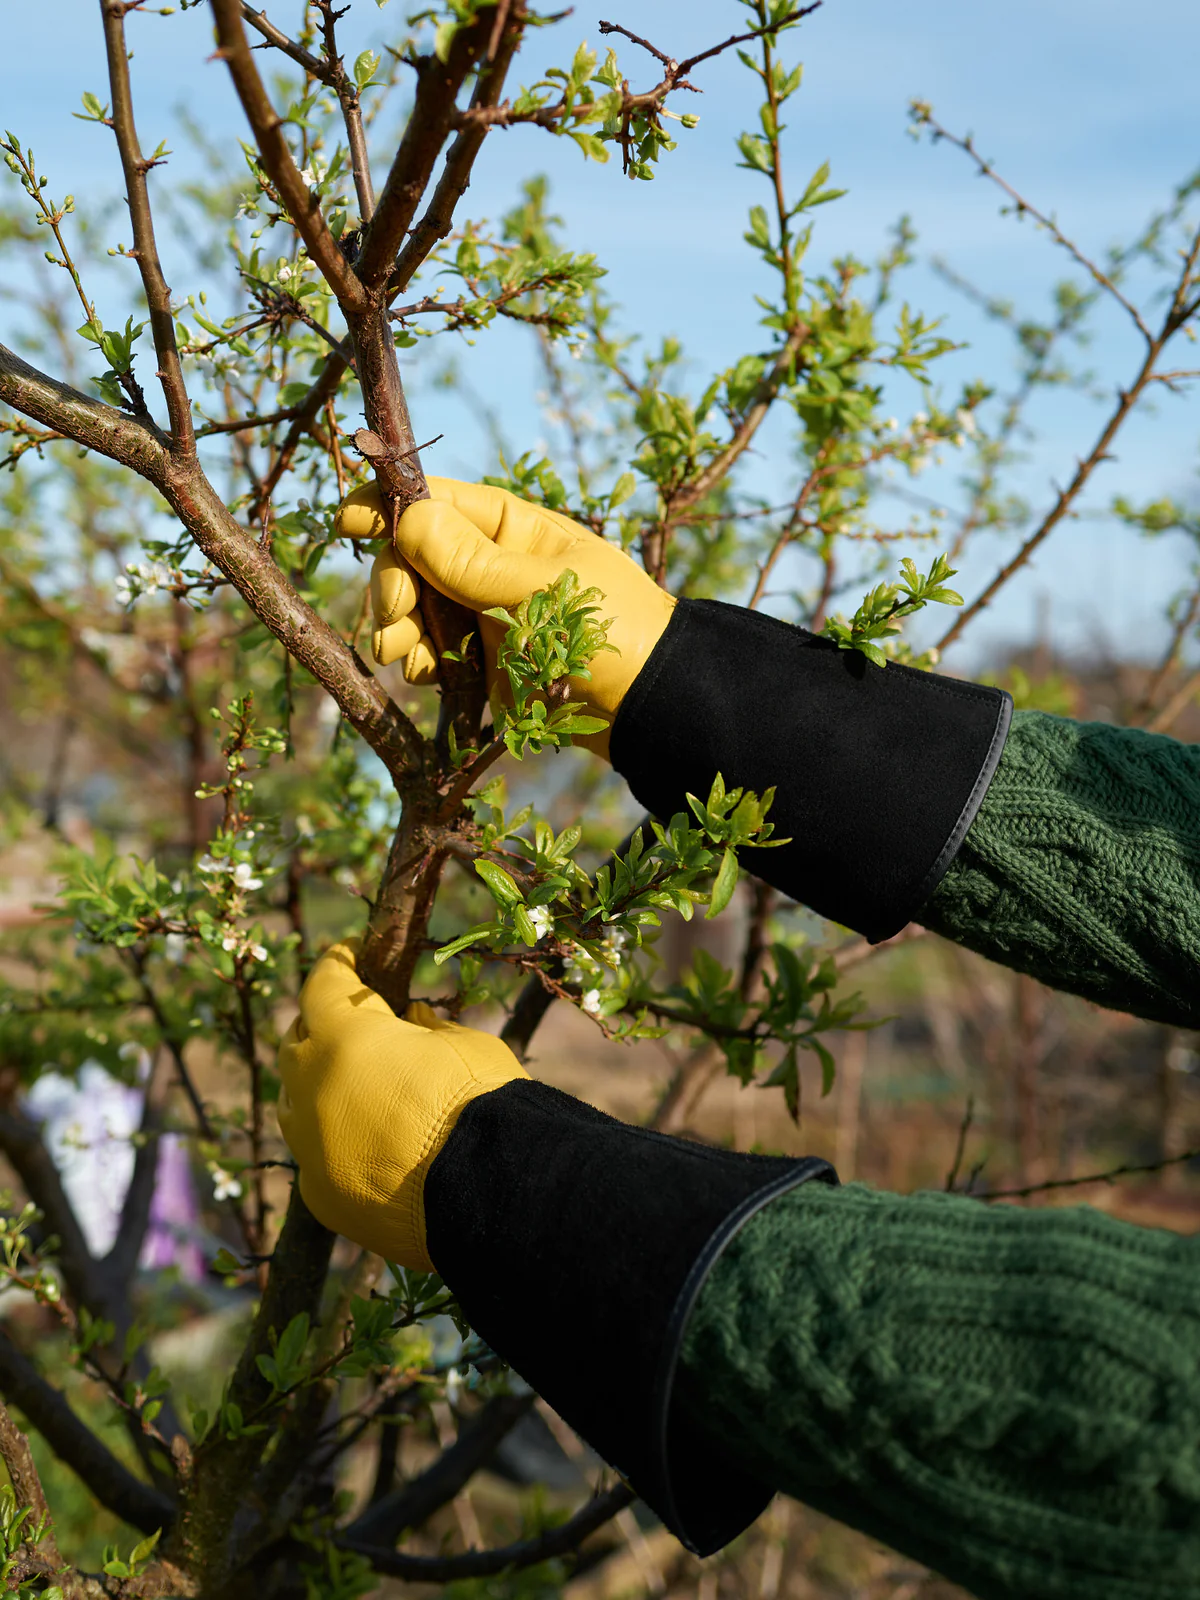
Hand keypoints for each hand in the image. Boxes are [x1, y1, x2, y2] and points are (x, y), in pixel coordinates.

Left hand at [277, 940, 527, 1268]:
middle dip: (319, 1024)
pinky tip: (364, 1144)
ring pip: (293, 1102)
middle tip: (350, 1019)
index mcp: (343, 1037)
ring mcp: (309, 1146)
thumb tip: (412, 1022)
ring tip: (351, 1083)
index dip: (338, 963)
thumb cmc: (482, 1100)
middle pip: (295, 1043)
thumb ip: (427, 1029)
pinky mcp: (320, 1196)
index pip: (323, 984)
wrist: (490, 1192)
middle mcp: (311, 1088)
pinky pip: (314, 1157)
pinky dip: (333, 1141)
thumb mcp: (462, 1044)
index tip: (350, 952)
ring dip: (316, 1085)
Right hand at [336, 477, 675, 757]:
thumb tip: (409, 516)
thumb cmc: (613, 632)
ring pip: (414, 607)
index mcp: (513, 527)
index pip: (438, 500)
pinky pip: (431, 652)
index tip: (349, 521)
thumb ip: (472, 561)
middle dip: (393, 584)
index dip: (390, 506)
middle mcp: (492, 565)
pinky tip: (426, 676)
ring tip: (402, 656)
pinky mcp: (482, 662)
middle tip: (396, 618)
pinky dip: (418, 661)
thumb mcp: (542, 591)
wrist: (648, 707)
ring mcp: (484, 614)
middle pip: (412, 557)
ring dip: (397, 627)